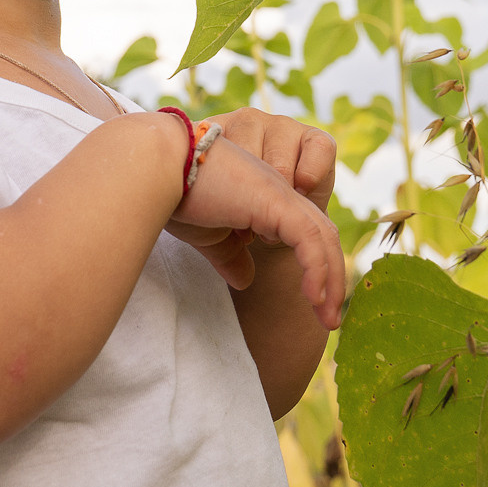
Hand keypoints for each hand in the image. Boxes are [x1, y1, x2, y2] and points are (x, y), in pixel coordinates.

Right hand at [161, 112, 344, 328]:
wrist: (155, 167)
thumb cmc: (174, 193)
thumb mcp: (209, 234)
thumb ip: (230, 254)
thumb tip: (245, 280)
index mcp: (265, 197)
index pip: (306, 232)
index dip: (316, 266)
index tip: (315, 302)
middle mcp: (278, 190)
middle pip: (323, 235)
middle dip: (332, 278)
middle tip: (331, 320)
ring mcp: (278, 192)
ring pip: (323, 237)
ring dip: (331, 280)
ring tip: (329, 319)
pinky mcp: (273, 198)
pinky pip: (308, 237)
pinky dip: (316, 269)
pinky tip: (315, 299)